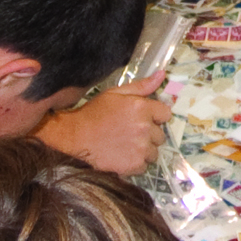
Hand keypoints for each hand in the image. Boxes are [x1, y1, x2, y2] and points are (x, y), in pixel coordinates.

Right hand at [33, 71, 170, 175]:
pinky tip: (122, 156)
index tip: (144, 119)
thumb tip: (162, 74)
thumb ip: (141, 86)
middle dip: (149, 135)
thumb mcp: (115, 93)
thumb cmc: (94, 112)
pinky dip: (135, 163)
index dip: (156, 117)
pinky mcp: (134, 165)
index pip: (166, 114)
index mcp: (143, 108)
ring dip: (144, 150)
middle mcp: (145, 128)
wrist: (75, 136)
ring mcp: (141, 148)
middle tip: (131, 133)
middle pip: (160, 135)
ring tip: (126, 146)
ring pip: (153, 152)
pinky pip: (144, 166)